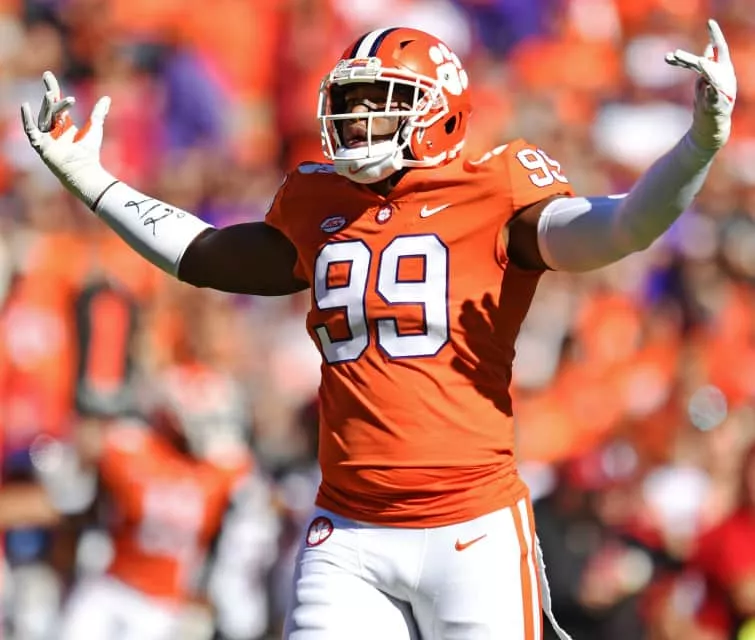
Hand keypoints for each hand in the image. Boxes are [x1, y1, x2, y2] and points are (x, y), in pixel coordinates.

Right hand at [21, 71, 114, 208]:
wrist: (85, 170)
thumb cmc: (89, 153)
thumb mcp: (95, 127)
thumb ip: (99, 113)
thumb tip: (107, 98)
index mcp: (63, 125)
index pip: (56, 104)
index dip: (52, 89)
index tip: (47, 75)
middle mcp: (52, 130)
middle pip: (50, 109)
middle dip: (49, 96)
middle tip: (50, 84)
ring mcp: (45, 137)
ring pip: (44, 117)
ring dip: (47, 106)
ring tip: (52, 94)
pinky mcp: (40, 145)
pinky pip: (30, 130)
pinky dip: (27, 119)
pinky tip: (24, 106)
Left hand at [665, 19, 736, 149]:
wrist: (711, 126)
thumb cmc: (708, 103)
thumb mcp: (706, 81)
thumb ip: (705, 65)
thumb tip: (706, 51)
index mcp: (721, 70)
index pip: (719, 48)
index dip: (715, 34)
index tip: (710, 22)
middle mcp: (724, 78)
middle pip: (706, 64)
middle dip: (689, 60)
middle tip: (673, 55)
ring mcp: (722, 92)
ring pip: (713, 79)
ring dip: (706, 71)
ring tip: (701, 64)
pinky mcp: (718, 106)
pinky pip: (716, 97)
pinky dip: (712, 92)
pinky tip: (709, 87)